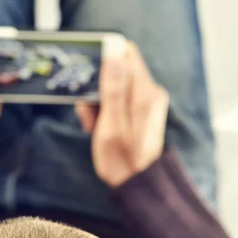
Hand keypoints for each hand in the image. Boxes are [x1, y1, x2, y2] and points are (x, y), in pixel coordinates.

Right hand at [76, 42, 168, 186]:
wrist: (136, 184)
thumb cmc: (122, 159)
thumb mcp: (111, 124)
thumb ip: (113, 88)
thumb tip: (115, 52)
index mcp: (145, 93)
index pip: (126, 54)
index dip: (104, 62)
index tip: (89, 82)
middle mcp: (149, 92)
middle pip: (116, 71)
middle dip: (96, 89)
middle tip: (88, 115)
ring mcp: (145, 102)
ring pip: (112, 87)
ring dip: (96, 104)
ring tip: (92, 127)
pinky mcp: (139, 110)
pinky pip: (116, 101)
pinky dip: (103, 112)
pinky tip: (97, 130)